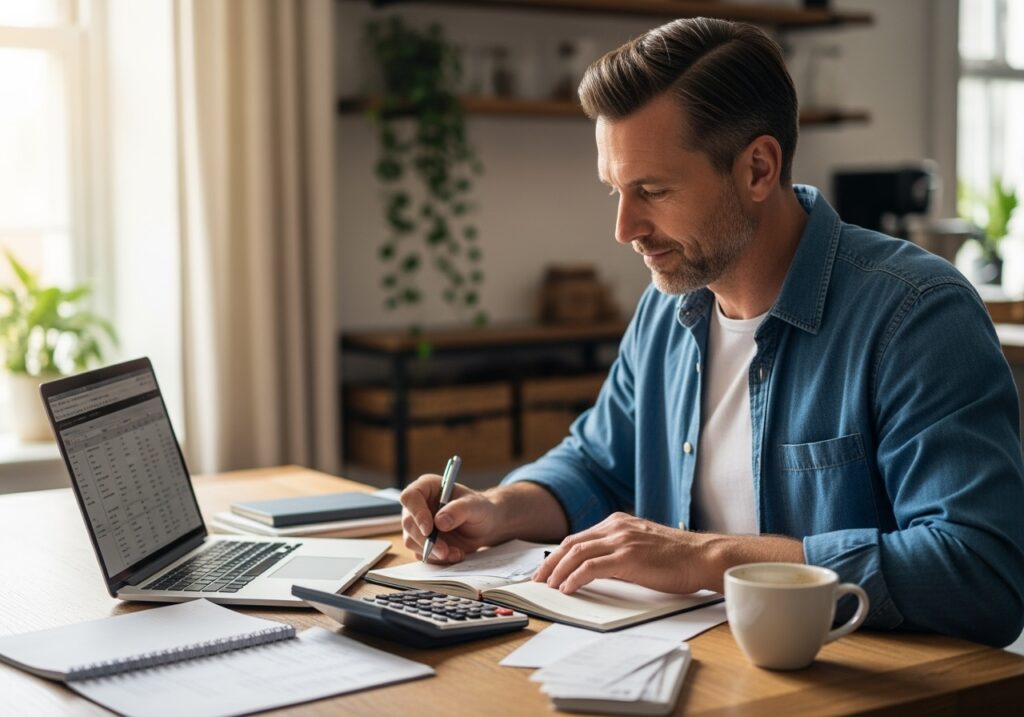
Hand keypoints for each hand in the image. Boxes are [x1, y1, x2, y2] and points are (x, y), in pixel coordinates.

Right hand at [399, 473, 503, 562]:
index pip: (410, 497)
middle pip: (408, 523)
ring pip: (411, 541)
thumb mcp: (475, 506)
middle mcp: (418, 505)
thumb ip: (459, 510)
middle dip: (425, 540)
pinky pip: (421, 554)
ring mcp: (418, 524)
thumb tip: (439, 522)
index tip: (429, 529)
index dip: (416, 513)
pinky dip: (437, 558)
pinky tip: (455, 554)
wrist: (484, 526)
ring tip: (456, 552)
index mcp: (427, 487)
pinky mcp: (421, 542)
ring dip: (432, 552)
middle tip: (444, 550)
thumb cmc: (479, 508)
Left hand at [532, 512, 716, 593]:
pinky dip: (574, 577)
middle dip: (551, 561)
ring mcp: (621, 540)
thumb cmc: (676, 557)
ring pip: (577, 553)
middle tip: (538, 578)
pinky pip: (591, 567)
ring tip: (548, 585)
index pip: (579, 537)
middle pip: (572, 543)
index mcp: (617, 522)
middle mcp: (616, 527)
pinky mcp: (627, 557)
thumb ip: (618, 551)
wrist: (701, 556)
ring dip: (557, 570)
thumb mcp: (641, 546)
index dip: (559, 554)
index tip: (547, 568)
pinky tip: (567, 588)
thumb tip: (596, 569)